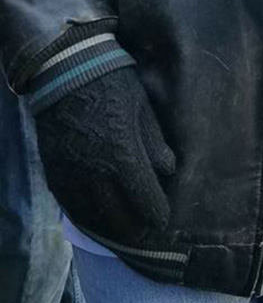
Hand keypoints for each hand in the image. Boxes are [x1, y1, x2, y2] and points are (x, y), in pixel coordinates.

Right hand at [36, 67, 175, 242]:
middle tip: (146, 231)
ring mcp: (72, 175)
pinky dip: (86, 217)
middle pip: (119, 218)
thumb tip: (168, 171)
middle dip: (136, 228)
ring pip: (93, 217)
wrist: (66, 71)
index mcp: (123, 156)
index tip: (164, 220)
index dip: (158, 215)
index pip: (145, 200)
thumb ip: (155, 144)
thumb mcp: (143, 109)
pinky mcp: (54, 173)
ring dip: (111, 228)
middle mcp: (96, 173)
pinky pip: (71, 206)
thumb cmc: (113, 85)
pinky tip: (96, 218)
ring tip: (124, 230)